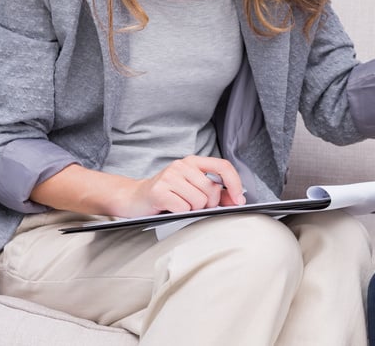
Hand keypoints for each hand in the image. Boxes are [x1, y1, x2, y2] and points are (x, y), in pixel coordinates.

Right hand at [121, 156, 245, 216]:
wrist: (135, 198)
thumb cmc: (168, 194)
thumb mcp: (193, 188)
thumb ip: (216, 193)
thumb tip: (237, 199)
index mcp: (194, 162)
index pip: (223, 166)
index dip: (234, 183)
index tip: (239, 200)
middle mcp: (182, 165)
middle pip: (211, 190)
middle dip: (208, 204)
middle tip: (193, 205)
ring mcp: (169, 176)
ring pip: (199, 201)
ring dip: (192, 210)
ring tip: (179, 205)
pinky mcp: (159, 190)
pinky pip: (183, 208)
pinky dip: (180, 213)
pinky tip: (170, 208)